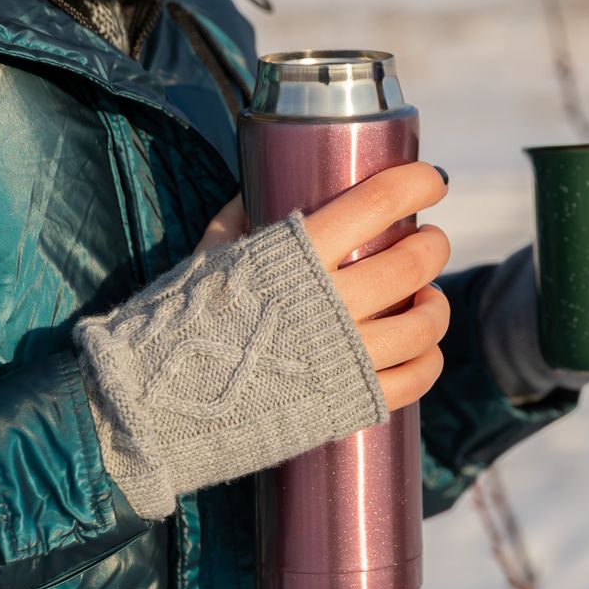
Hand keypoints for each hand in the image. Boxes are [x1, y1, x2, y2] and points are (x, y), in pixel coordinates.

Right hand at [195, 162, 452, 411]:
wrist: (152, 406)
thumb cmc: (176, 324)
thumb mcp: (207, 255)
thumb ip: (239, 217)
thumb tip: (256, 182)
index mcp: (296, 257)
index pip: (377, 202)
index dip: (415, 184)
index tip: (430, 182)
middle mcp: (330, 304)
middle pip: (412, 262)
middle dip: (432, 245)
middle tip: (429, 240)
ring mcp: (345, 358)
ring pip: (424, 323)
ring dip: (436, 303)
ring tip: (427, 296)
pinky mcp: (349, 403)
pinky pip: (415, 378)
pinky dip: (428, 360)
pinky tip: (422, 348)